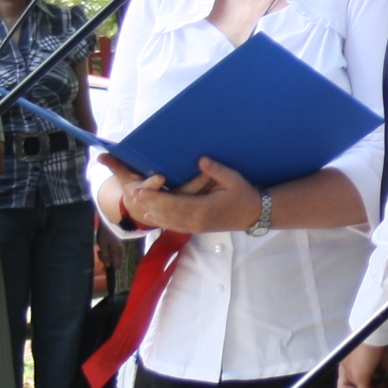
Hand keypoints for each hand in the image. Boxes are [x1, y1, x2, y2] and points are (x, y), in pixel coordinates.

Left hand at [122, 156, 260, 234]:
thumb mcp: (233, 179)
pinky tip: (153, 215)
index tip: (142, 191)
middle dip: (150, 204)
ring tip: (139, 203)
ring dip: (154, 212)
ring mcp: (196, 226)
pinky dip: (162, 220)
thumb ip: (216, 170)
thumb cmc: (243, 194)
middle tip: (134, 195)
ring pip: (169, 221)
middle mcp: (196, 220)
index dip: (156, 198)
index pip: (174, 203)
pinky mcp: (197, 228)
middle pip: (168, 213)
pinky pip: (175, 225)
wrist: (253, 214)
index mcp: (203, 208)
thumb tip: (201, 159)